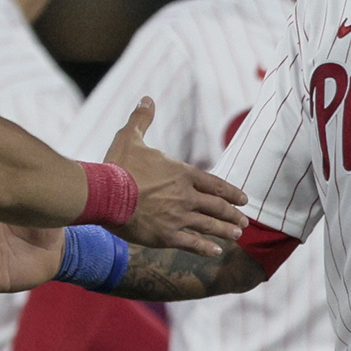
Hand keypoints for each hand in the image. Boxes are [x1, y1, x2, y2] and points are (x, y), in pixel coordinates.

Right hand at [109, 99, 246, 255]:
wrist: (105, 194)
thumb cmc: (118, 165)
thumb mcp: (130, 137)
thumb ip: (142, 119)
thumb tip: (146, 99)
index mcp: (182, 174)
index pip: (215, 184)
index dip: (231, 192)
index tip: (243, 200)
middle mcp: (186, 196)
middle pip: (217, 207)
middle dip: (233, 215)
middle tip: (244, 222)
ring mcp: (178, 217)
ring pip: (209, 226)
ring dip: (225, 231)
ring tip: (237, 236)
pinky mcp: (166, 236)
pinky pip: (192, 243)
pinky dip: (205, 248)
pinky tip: (215, 252)